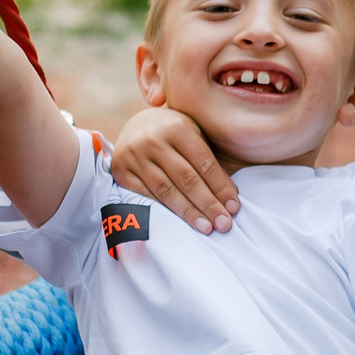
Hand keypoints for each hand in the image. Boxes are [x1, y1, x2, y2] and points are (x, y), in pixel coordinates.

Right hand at [110, 106, 236, 231]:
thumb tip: (229, 200)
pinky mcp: (120, 170)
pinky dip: (163, 211)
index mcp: (178, 127)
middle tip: (224, 224)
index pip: (204, 163)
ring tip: (206, 228)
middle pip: (186, 179)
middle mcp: (153, 140)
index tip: (234, 208)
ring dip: (188, 212)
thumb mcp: (196, 137)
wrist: (137, 126)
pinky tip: (178, 223)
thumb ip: (210, 163)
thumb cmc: (175, 135)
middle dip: (207, 204)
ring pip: (165, 191)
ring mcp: (134, 155)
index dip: (220, 187)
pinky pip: (144, 196)